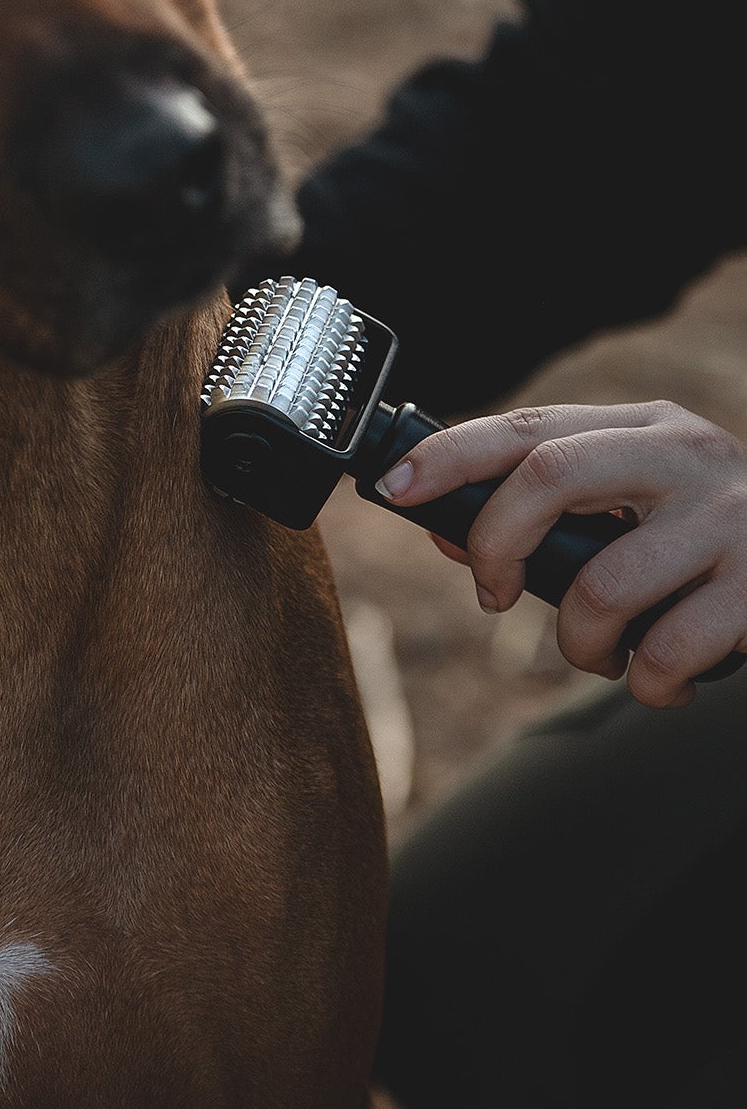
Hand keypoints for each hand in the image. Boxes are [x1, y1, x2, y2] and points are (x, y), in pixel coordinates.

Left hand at [376, 402, 746, 707]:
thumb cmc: (711, 541)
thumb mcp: (636, 506)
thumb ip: (550, 512)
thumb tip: (444, 532)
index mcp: (645, 427)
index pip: (529, 426)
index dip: (450, 454)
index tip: (394, 488)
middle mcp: (686, 455)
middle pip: (549, 473)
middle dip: (497, 544)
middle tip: (496, 596)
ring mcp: (729, 518)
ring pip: (601, 584)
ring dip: (579, 642)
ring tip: (603, 652)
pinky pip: (666, 650)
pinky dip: (646, 683)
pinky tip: (661, 677)